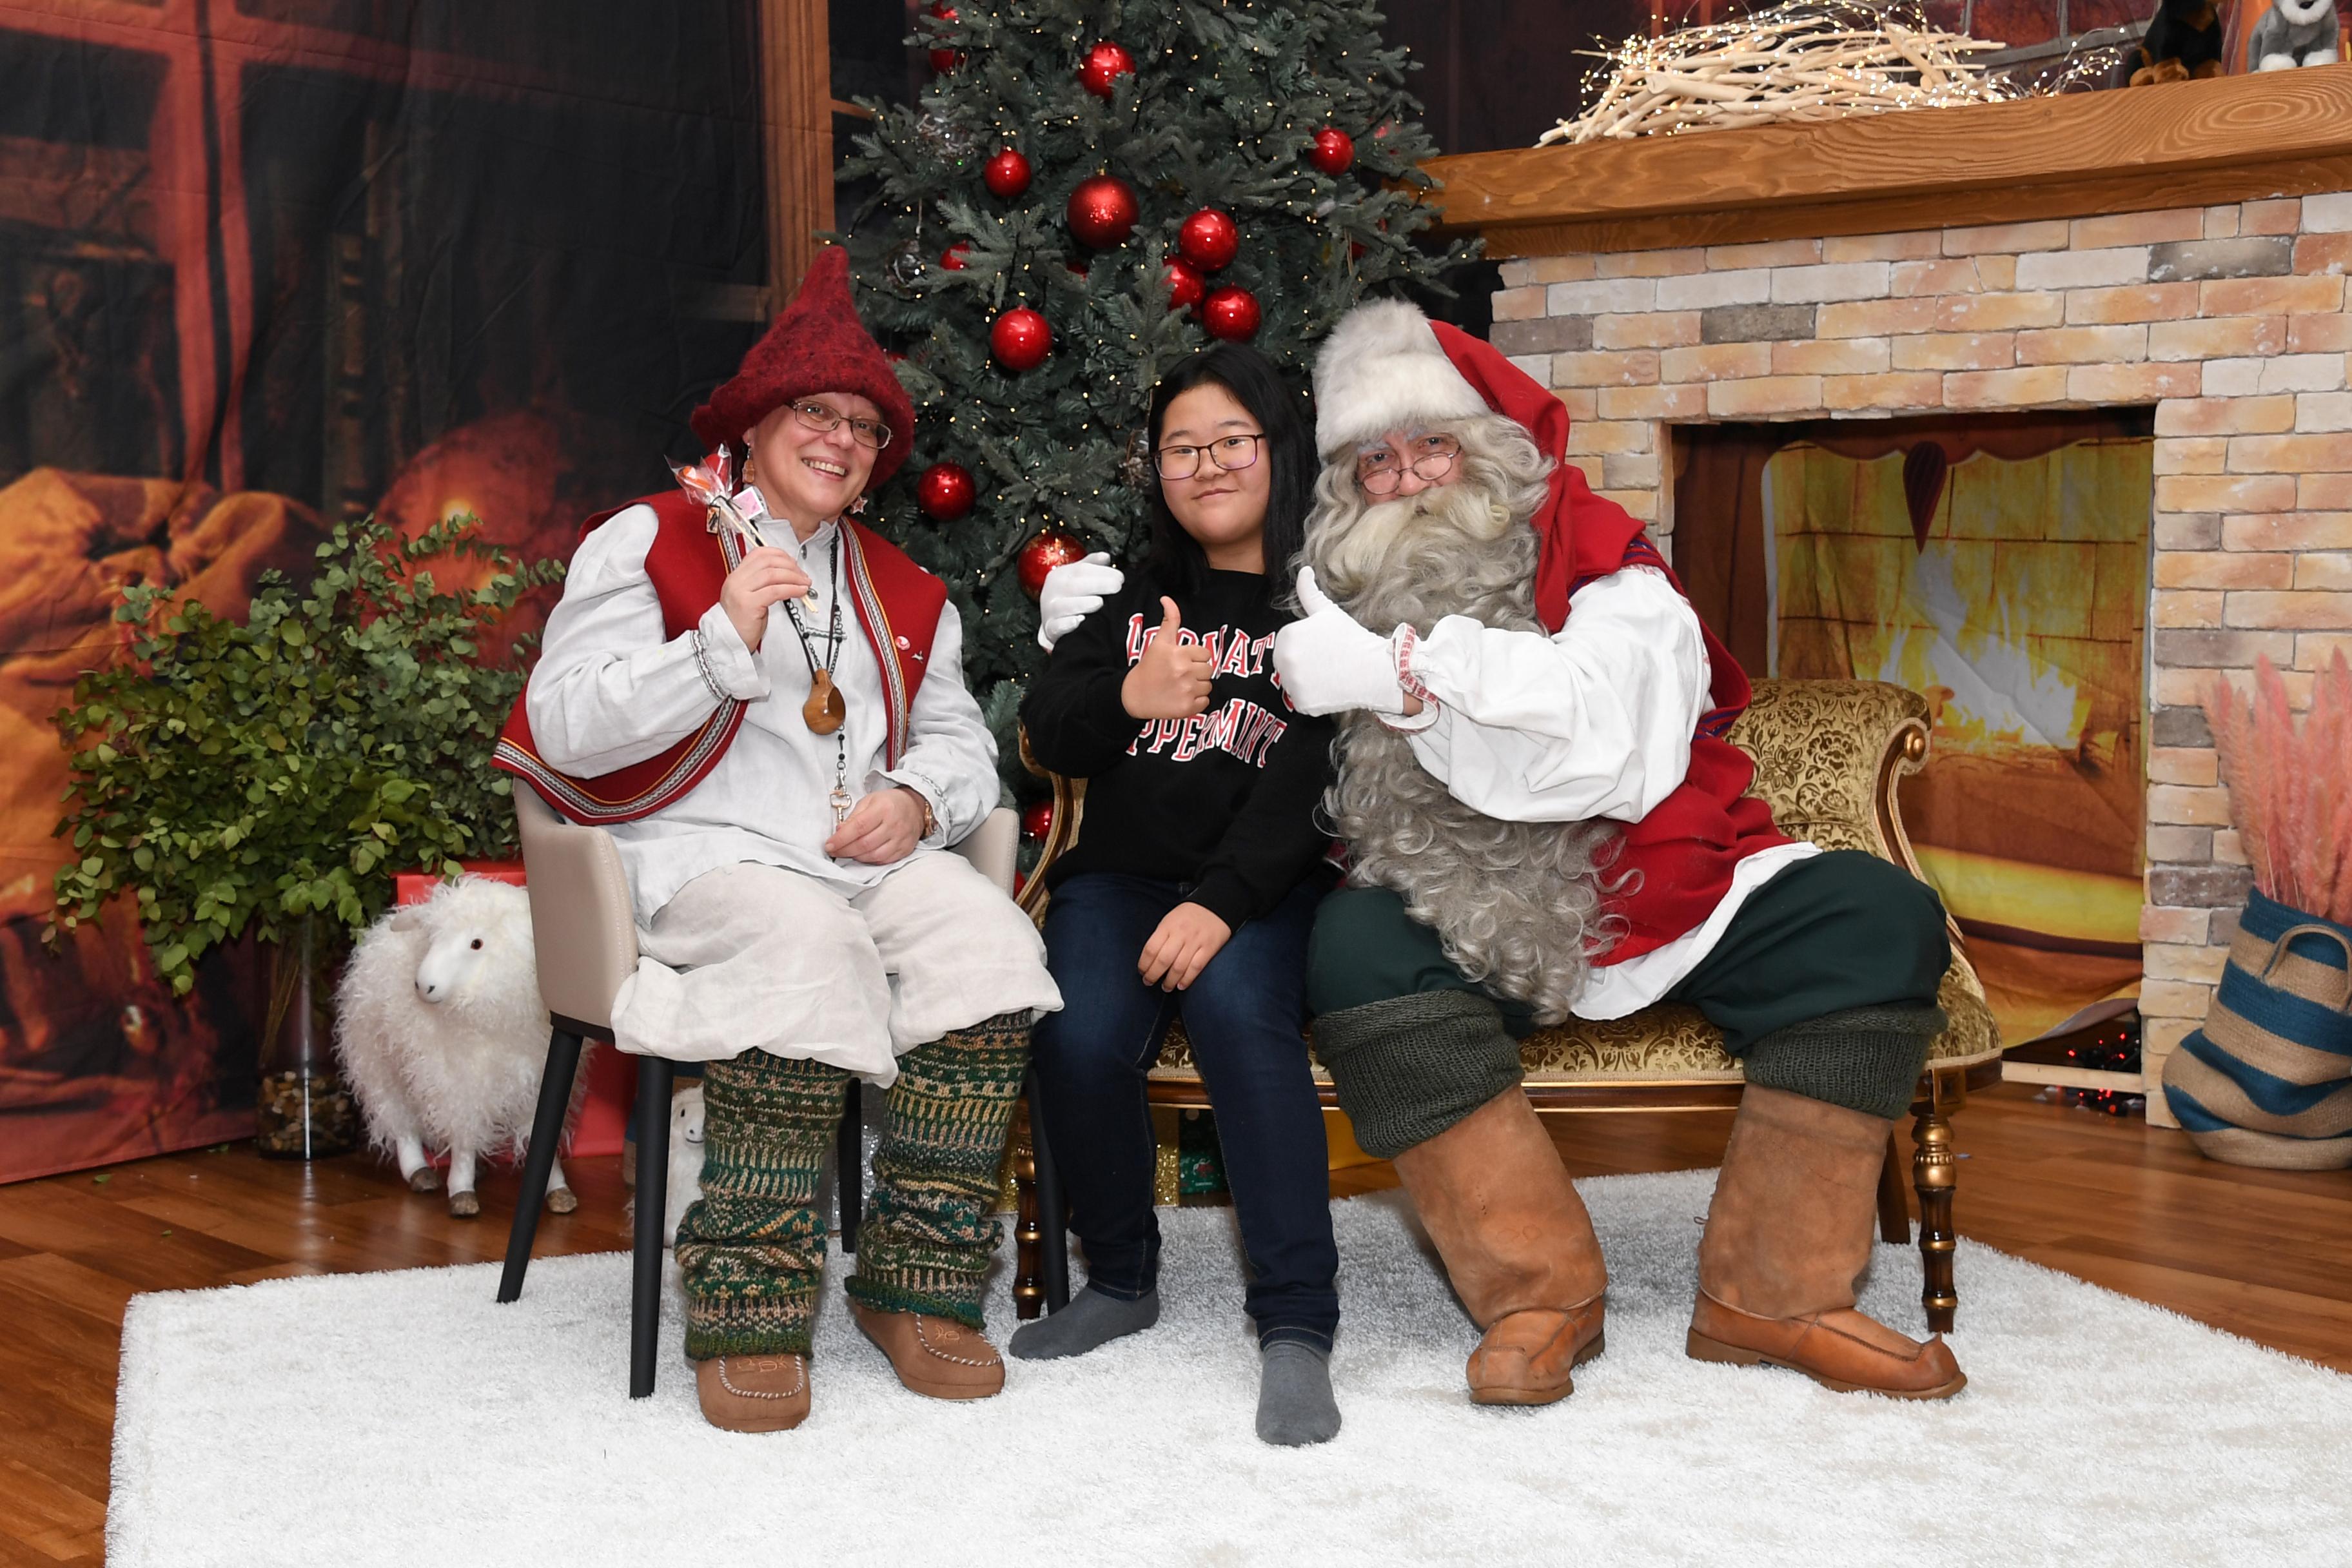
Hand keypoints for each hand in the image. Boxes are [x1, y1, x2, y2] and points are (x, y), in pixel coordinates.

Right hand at [718, 546, 810, 651]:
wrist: (729, 642)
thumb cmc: (742, 623)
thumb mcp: (751, 597)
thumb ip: (764, 585)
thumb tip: (789, 575)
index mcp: (736, 576)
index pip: (758, 554)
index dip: (779, 554)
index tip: (793, 563)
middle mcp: (736, 580)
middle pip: (767, 562)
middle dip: (790, 566)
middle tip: (802, 575)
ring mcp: (740, 591)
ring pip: (772, 574)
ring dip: (793, 577)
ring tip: (805, 584)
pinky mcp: (748, 604)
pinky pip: (775, 591)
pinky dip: (791, 589)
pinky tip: (800, 592)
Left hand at [824, 786, 928, 864]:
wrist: (915, 807)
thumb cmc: (889, 802)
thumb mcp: (869, 801)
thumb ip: (853, 817)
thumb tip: (839, 832)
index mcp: (883, 808)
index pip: (859, 827)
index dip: (841, 838)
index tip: (829, 845)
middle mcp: (894, 825)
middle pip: (865, 844)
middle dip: (845, 850)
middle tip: (834, 851)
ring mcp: (901, 839)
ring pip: (874, 855)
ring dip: (856, 856)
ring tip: (847, 852)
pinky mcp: (905, 850)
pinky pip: (884, 861)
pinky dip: (870, 860)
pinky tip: (862, 855)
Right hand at [1037, 552, 1123, 651]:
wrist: (1050, 622)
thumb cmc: (1067, 597)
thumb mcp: (1075, 578)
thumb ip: (1091, 565)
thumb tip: (1106, 557)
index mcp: (1061, 576)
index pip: (1082, 570)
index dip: (1102, 572)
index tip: (1120, 578)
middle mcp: (1053, 591)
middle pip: (1074, 585)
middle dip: (1097, 585)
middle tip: (1116, 587)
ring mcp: (1050, 611)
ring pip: (1064, 606)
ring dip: (1082, 604)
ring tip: (1099, 602)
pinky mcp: (1050, 629)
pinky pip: (1056, 627)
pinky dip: (1066, 625)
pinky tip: (1078, 622)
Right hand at [1121, 597, 1214, 718]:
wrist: (1134, 696)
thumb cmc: (1149, 667)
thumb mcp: (1159, 642)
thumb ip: (1170, 620)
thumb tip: (1167, 599)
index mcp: (1179, 653)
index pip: (1205, 653)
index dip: (1194, 657)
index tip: (1182, 661)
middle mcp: (1184, 671)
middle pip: (1209, 669)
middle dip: (1197, 671)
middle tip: (1181, 674)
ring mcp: (1187, 690)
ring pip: (1208, 685)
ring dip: (1197, 686)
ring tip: (1181, 685)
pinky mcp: (1188, 708)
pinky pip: (1205, 702)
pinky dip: (1196, 701)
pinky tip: (1181, 697)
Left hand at [1139, 902, 1231, 990]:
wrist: (1216, 905)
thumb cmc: (1188, 915)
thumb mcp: (1170, 920)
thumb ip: (1160, 937)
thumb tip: (1149, 959)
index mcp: (1167, 926)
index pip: (1150, 949)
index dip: (1144, 964)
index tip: (1142, 971)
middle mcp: (1180, 934)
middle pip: (1163, 960)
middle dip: (1153, 975)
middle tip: (1149, 982)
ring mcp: (1195, 942)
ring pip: (1179, 967)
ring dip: (1170, 981)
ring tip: (1165, 987)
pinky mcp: (1209, 948)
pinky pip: (1196, 967)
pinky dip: (1187, 979)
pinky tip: (1181, 985)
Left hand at [1271, 567, 1406, 716]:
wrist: (1374, 669)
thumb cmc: (1351, 638)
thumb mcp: (1328, 611)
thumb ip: (1309, 592)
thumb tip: (1303, 570)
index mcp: (1287, 636)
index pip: (1287, 643)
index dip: (1305, 645)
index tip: (1323, 646)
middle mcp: (1284, 660)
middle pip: (1286, 664)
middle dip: (1302, 663)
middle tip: (1326, 662)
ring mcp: (1291, 684)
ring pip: (1292, 683)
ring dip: (1305, 681)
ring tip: (1328, 675)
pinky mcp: (1301, 704)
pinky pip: (1300, 701)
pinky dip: (1312, 699)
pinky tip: (1329, 689)